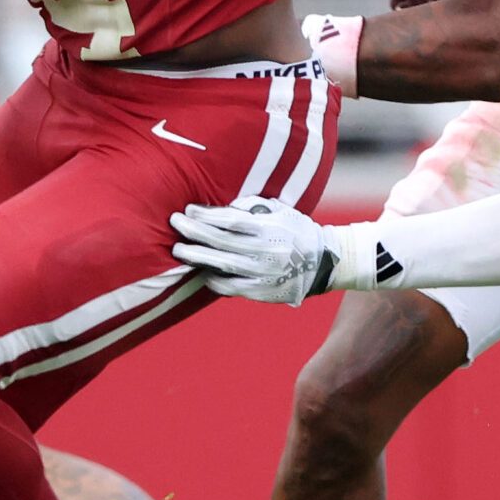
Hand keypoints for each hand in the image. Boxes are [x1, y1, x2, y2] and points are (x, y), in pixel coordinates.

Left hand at [171, 199, 338, 306]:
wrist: (325, 263)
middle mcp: (265, 251)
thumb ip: (253, 206)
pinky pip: (230, 287)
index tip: (188, 209)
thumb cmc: (297, 231)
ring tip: (178, 249)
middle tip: (175, 223)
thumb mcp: (281, 211)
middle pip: (220, 241)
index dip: (206, 215)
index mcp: (270, 228)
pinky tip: (201, 272)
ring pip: (221, 265)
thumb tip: (222, 209)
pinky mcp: (262, 292)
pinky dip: (213, 279)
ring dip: (196, 256)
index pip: (230, 220)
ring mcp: (263, 274)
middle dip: (194, 232)